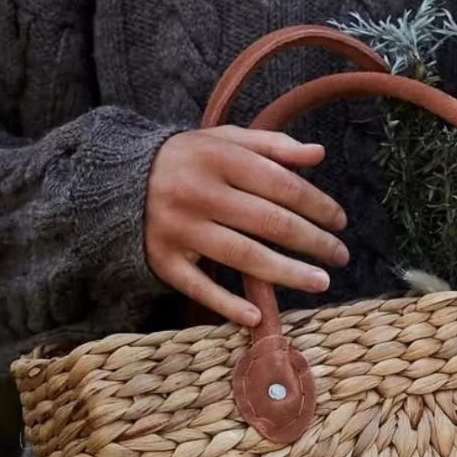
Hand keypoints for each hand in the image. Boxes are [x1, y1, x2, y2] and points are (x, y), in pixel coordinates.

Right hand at [145, 126, 349, 327]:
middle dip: (312, 241)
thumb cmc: (187, 160)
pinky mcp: (163, 260)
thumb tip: (318, 154)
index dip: (317, 205)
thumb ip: (272, 145)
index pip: (281, 184)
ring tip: (320, 282)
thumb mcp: (225, 140)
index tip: (340, 221)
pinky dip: (228, 304)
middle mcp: (198, 192)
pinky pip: (199, 287)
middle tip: (340, 256)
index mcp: (218, 158)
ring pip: (243, 256)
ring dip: (287, 273)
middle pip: (268, 222)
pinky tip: (257, 316)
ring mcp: (179, 229)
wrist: (116, 180)